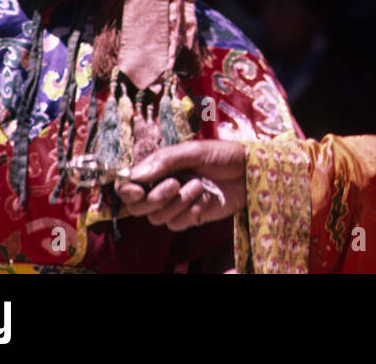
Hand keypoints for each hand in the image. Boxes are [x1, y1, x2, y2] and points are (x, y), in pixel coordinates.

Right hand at [115, 140, 246, 230]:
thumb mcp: (194, 151)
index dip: (126, 190)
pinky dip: (190, 211)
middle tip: (175, 184)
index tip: (137, 190)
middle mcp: (163, 187)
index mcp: (159, 169)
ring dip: (177, 203)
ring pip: (158, 217)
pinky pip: (177, 223)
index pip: (129, 185)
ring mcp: (176, 204)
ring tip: (198, 185)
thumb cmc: (222, 154)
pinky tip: (205, 198)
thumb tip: (136, 175)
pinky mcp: (190, 217)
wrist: (249, 170)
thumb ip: (165, 161)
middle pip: (138, 207)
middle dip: (154, 199)